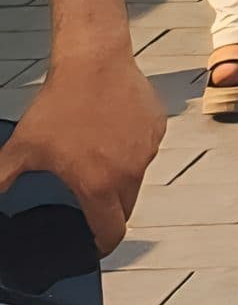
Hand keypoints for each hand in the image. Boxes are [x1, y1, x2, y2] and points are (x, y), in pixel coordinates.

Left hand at [0, 44, 165, 249]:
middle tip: (90, 196)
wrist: (93, 59)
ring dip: (121, 174)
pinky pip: (146, 148)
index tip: (96, 244)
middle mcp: (129, 171)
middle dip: (110, 209)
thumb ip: (2, 178)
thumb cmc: (63, 100)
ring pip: (137, 175)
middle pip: (126, 207)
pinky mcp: (156, 127)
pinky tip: (111, 130)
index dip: (102, 244)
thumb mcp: (23, 147)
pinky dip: (132, 147)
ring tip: (97, 153)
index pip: (112, 232)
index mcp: (99, 184)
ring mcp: (147, 148)